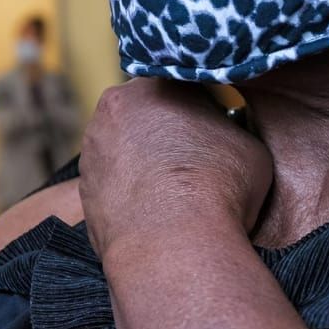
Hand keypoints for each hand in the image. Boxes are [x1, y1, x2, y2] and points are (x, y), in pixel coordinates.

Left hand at [78, 79, 272, 261]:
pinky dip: (131, 193)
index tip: (216, 130)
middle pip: (145, 115)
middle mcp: (110, 111)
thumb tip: (223, 139)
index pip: (179, 85)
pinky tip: (156, 211)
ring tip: (176, 192)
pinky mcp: (83, 190)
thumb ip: (227, 129)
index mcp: (150, 86)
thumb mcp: (246, 143)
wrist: (173, 243)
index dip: (202, 108)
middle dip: (167, 134)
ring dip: (145, 163)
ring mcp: (91, 151)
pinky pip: (113, 183)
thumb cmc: (217, 186)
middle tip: (195, 161)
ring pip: (125, 149)